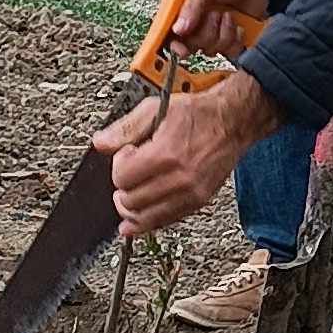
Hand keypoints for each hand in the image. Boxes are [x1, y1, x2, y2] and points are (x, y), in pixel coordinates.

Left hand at [96, 72, 277, 235]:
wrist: (231, 122)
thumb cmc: (198, 114)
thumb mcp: (156, 109)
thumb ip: (125, 128)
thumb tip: (100, 144)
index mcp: (166, 154)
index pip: (122, 177)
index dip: (118, 165)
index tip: (126, 154)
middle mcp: (179, 179)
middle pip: (130, 200)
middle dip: (122, 187)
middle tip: (129, 172)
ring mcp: (190, 194)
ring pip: (145, 218)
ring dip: (130, 208)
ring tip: (129, 194)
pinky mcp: (198, 201)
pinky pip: (164, 221)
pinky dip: (146, 222)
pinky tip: (134, 221)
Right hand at [174, 0, 267, 58]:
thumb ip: (191, 5)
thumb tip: (178, 30)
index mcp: (183, 9)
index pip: (169, 33)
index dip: (173, 45)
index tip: (182, 49)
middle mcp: (195, 23)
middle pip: (191, 45)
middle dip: (206, 33)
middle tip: (215, 15)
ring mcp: (213, 32)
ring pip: (211, 50)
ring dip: (224, 34)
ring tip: (230, 15)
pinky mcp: (230, 38)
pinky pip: (230, 52)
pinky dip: (236, 40)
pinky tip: (239, 25)